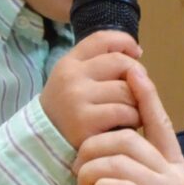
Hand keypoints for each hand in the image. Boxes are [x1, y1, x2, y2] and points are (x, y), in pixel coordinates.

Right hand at [40, 30, 142, 147]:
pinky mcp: (86, 122)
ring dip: (136, 103)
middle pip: (122, 63)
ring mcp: (77, 98)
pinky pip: (125, 112)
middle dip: (137, 77)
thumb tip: (136, 53)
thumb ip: (99, 64)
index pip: (102, 39)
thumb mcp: (74, 80)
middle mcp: (71, 77)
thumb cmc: (69, 110)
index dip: (125, 42)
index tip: (137, 53)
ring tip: (128, 113)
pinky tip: (125, 126)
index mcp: (69, 63)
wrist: (46, 145)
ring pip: (127, 90)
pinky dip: (133, 120)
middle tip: (134, 93)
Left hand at [74, 67, 183, 184]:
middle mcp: (173, 175)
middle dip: (95, 143)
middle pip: (129, 136)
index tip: (133, 71)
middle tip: (78, 165)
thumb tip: (112, 164)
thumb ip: (140, 182)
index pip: (161, 122)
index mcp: (176, 168)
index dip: (146, 95)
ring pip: (118, 159)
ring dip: (91, 168)